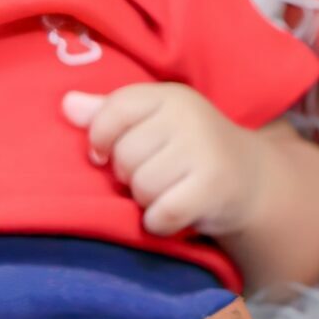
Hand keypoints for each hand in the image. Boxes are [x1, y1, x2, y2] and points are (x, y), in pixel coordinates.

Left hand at [62, 83, 265, 239]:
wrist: (252, 180)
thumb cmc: (189, 150)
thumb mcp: (154, 123)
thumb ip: (109, 114)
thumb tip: (66, 105)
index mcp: (168, 96)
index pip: (113, 112)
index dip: (100, 139)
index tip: (104, 154)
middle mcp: (188, 117)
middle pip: (124, 156)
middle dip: (129, 177)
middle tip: (155, 176)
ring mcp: (204, 151)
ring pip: (141, 187)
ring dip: (146, 201)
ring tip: (168, 192)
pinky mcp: (213, 187)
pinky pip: (161, 214)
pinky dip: (160, 223)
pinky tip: (174, 214)